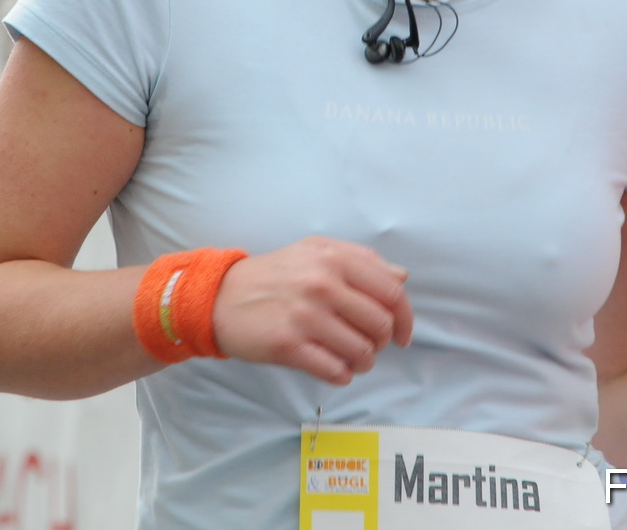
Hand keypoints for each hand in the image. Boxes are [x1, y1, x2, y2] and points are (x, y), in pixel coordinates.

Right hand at [213, 236, 413, 385]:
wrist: (221, 296)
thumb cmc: (274, 274)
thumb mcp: (315, 251)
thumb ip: (361, 260)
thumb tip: (401, 278)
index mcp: (334, 259)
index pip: (392, 293)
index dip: (406, 319)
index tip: (402, 335)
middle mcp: (322, 284)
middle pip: (381, 326)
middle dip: (382, 343)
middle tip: (369, 346)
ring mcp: (305, 316)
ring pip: (361, 352)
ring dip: (363, 363)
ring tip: (350, 358)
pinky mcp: (288, 345)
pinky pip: (334, 371)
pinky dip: (341, 375)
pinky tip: (333, 368)